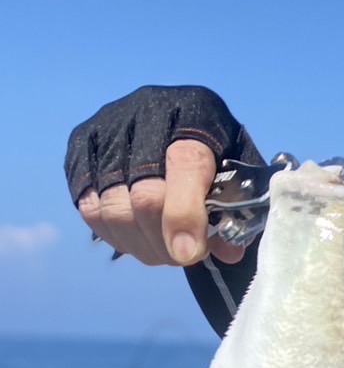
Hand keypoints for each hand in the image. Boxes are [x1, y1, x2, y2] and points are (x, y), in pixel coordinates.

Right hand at [64, 84, 261, 267]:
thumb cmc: (216, 153)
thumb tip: (227, 251)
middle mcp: (145, 111)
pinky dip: (114, 235)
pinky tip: (135, 236)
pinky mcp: (81, 144)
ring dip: (139, 245)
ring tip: (161, 249)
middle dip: (164, 243)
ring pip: (112, 209)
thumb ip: (237, 210)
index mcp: (195, 113)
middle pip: (145, 197)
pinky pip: (88, 208)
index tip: (188, 254)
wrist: (177, 122)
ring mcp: (107, 126)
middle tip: (181, 257)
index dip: (184, 216)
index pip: (186, 165)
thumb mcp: (240, 174)